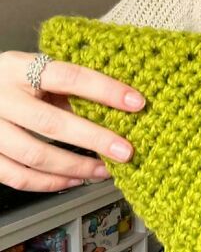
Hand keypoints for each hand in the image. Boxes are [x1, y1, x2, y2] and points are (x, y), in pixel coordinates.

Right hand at [0, 51, 144, 191]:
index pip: (68, 76)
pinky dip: (50, 183)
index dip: (104, 90)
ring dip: (76, 166)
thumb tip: (114, 108)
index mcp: (17, 68)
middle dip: (95, 139)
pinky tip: (74, 180)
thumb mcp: (34, 71)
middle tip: (126, 151)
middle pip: (51, 123)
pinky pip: (18, 177)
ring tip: (104, 171)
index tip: (136, 102)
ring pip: (36, 156)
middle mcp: (1, 98)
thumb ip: (66, 89)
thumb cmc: (10, 81)